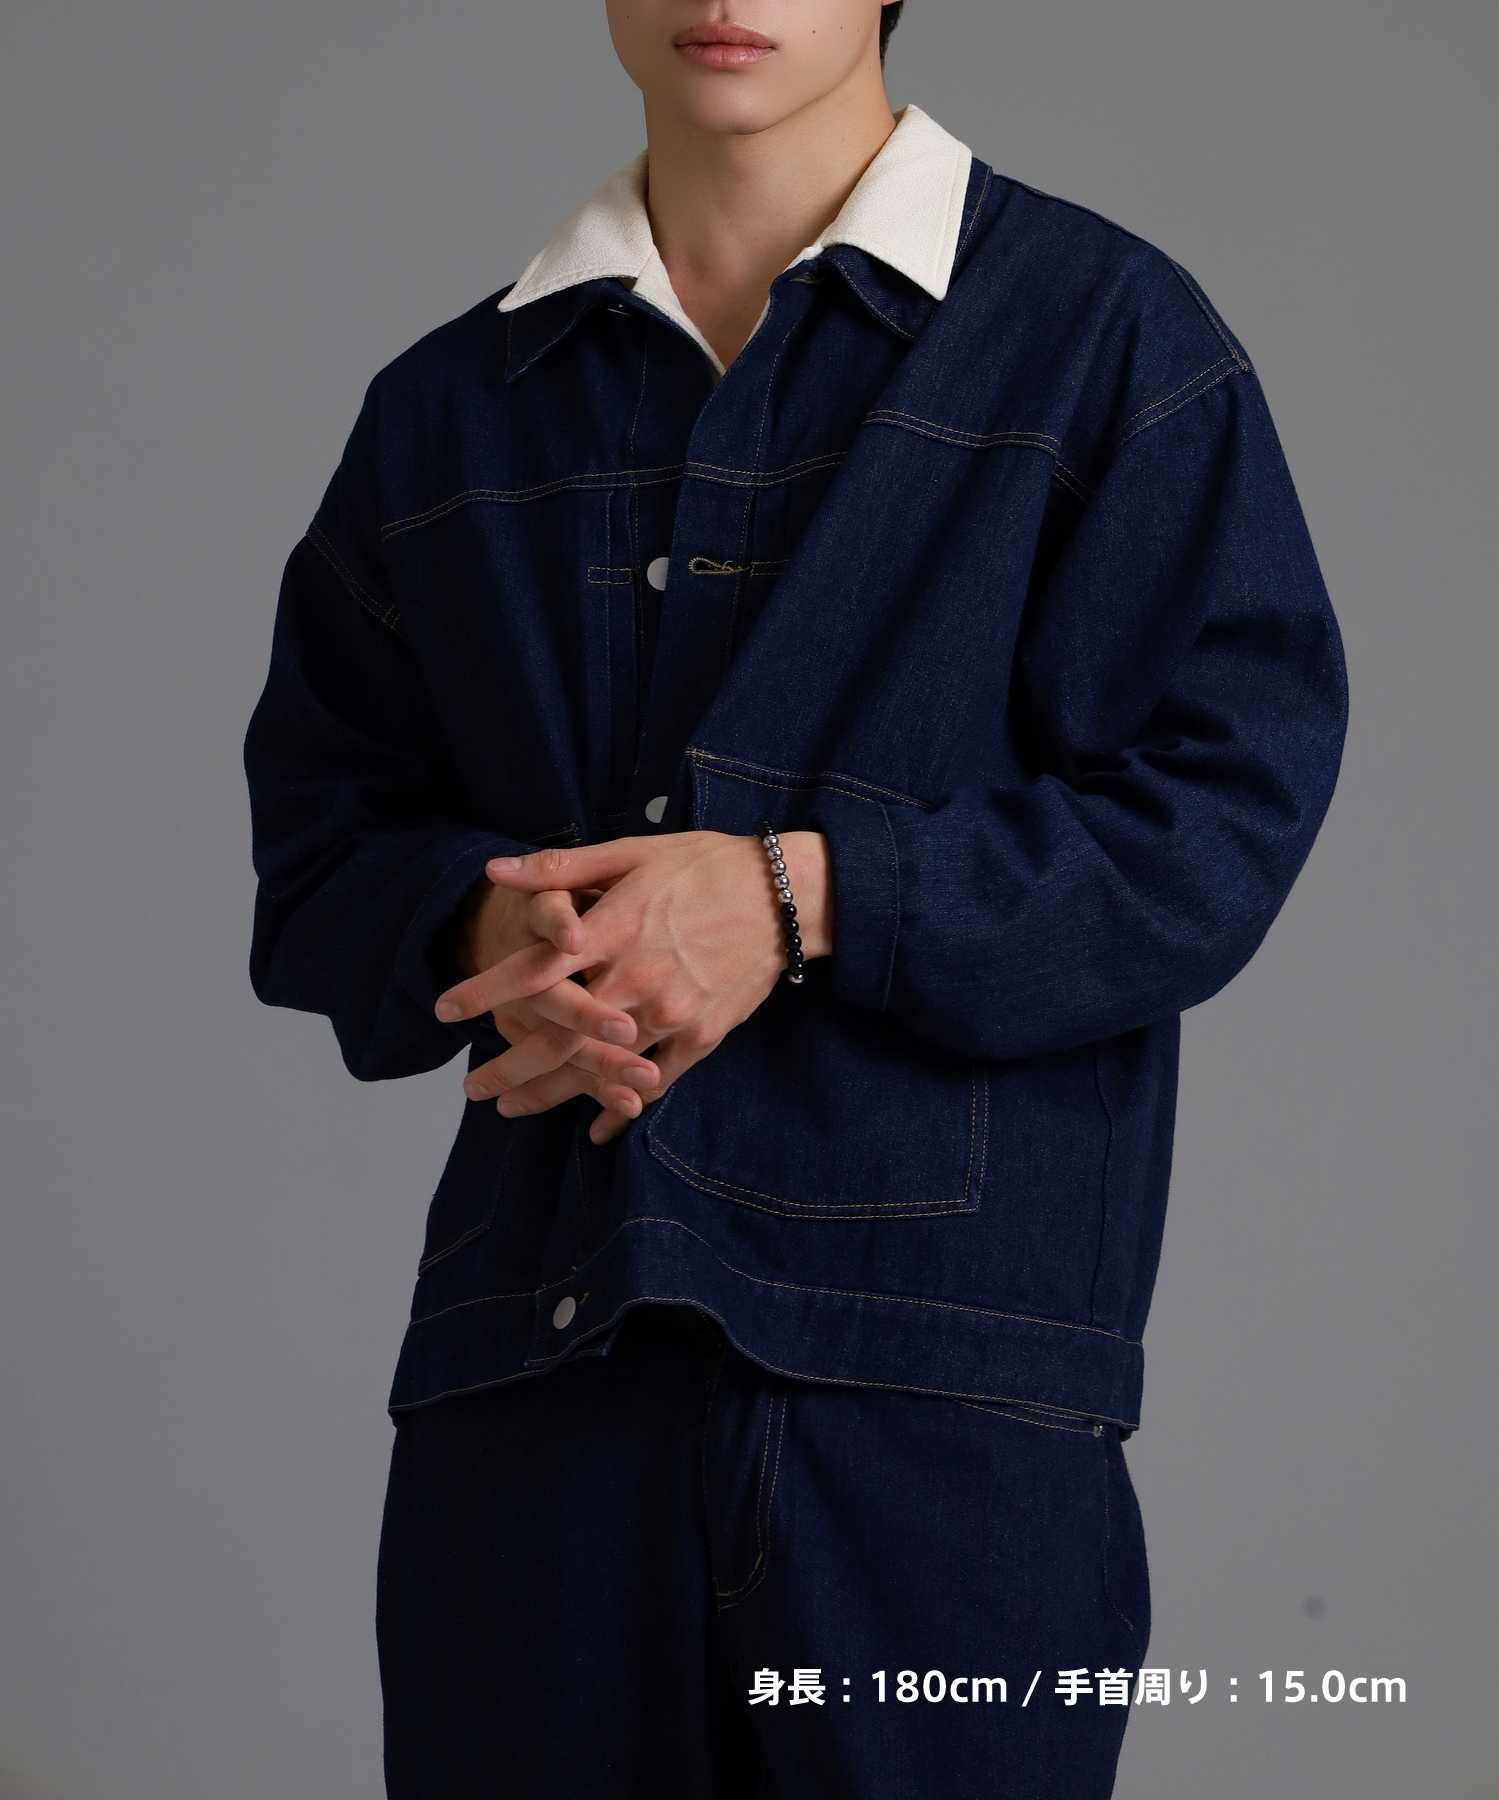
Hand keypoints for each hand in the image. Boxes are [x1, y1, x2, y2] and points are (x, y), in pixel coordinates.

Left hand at [481, 830, 831, 1142]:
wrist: (784, 895)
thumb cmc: (705, 865)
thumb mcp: (633, 853)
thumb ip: (562, 869)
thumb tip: (497, 870)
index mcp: (614, 929)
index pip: (534, 969)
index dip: (486, 991)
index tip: (446, 1009)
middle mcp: (636, 978)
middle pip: (559, 1036)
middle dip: (510, 1068)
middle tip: (472, 1089)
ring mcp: (670, 1013)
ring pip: (601, 1067)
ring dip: (553, 1093)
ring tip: (514, 1107)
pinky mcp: (703, 1035)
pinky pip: (656, 1081)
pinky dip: (625, 1107)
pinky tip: (598, 1125)